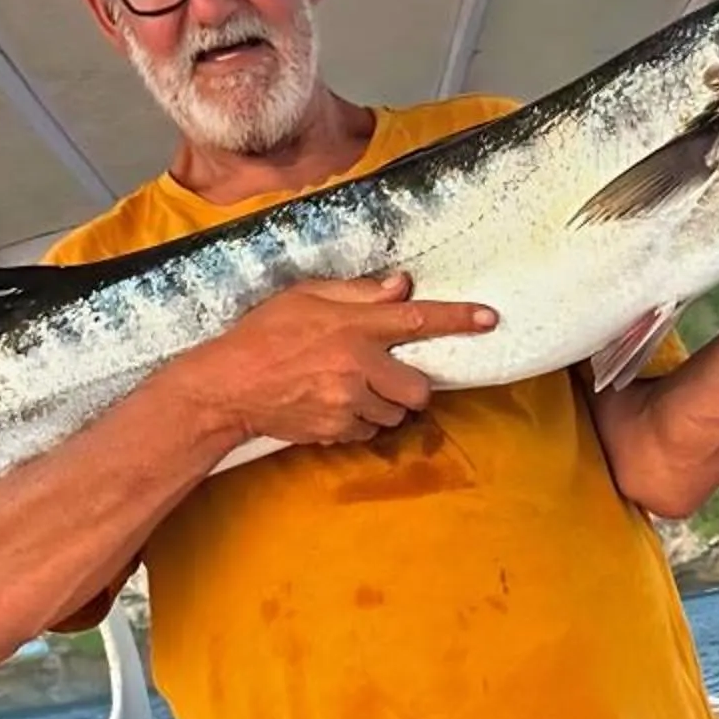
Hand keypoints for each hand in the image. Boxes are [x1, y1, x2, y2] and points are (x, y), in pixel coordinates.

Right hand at [181, 272, 497, 448]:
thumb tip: (401, 287)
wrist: (228, 385)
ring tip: (348, 390)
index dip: (459, 319)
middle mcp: (357, 365)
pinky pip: (367, 431)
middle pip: (418, 389)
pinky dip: (358, 421)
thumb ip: (357, 293)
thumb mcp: (305, 296)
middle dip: (410, 387)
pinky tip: (330, 405)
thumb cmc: (263, 334)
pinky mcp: (336, 430)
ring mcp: (347, 402)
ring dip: (383, 406)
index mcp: (353, 326)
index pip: (418, 320)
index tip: (490, 319)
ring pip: (395, 415)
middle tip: (386, 377)